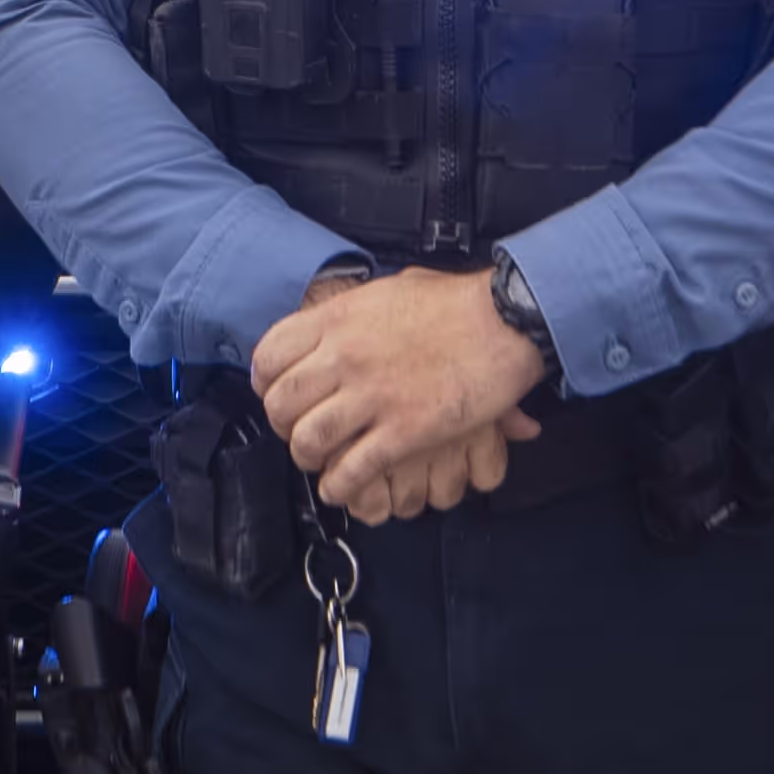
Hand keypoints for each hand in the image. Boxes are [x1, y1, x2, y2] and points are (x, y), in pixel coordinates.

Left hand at [249, 265, 546, 523]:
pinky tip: (343, 487)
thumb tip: (345, 314)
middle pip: (282, 403)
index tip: (274, 392)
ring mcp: (372, 396)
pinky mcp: (402, 432)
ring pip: (309, 441)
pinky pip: (351, 471)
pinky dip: (340, 486)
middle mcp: (345, 357)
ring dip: (308, 458)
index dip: (266, 381)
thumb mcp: (396, 287)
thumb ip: (360, 306)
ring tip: (319, 462)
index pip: (270, 354)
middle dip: (283, 424)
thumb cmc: (460, 302)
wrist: (507, 321)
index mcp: (339, 319)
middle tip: (298, 431)